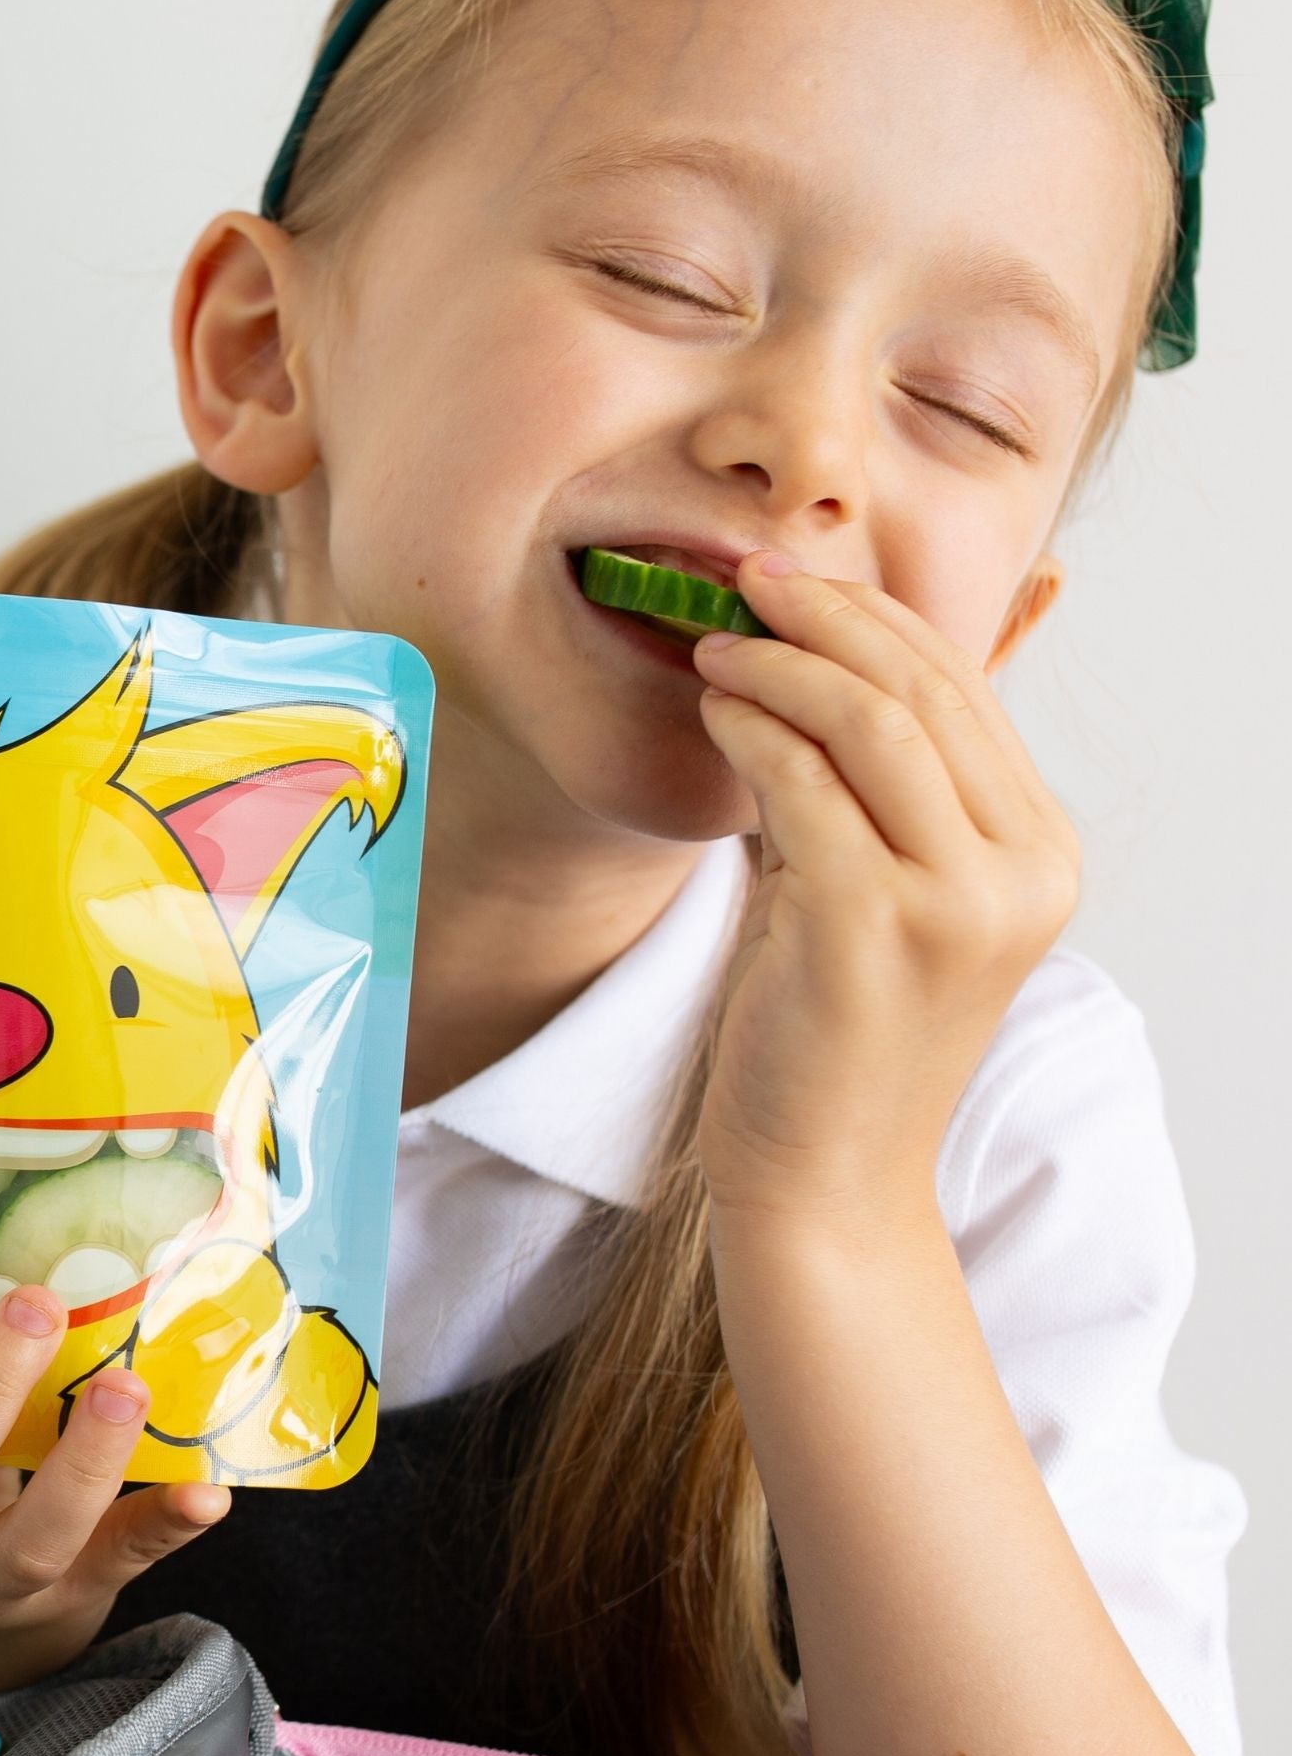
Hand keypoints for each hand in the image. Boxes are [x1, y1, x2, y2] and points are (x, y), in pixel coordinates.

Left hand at [689, 550, 1079, 1221]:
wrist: (826, 1174)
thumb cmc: (839, 1027)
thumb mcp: (890, 890)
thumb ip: (886, 791)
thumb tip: (825, 659)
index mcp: (1041, 856)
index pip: (966, 692)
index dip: (876, 619)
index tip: (797, 581)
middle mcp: (1024, 874)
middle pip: (925, 690)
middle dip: (828, 618)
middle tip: (746, 582)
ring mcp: (959, 905)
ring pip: (871, 723)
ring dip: (782, 667)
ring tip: (716, 649)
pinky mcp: (874, 929)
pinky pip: (805, 786)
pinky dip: (753, 732)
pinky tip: (715, 715)